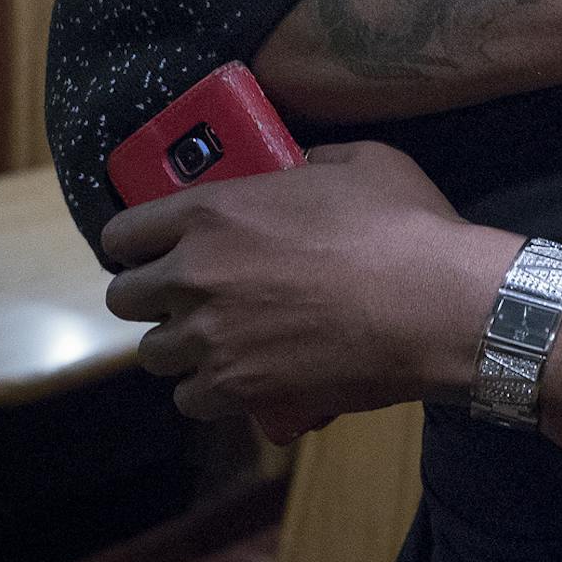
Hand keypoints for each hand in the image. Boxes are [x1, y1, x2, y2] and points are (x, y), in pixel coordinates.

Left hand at [102, 144, 515, 443]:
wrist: (439, 304)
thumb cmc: (405, 226)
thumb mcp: (364, 163)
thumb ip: (314, 163)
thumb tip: (301, 169)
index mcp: (213, 211)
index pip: (123, 232)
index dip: (137, 243)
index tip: (155, 249)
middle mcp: (194, 273)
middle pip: (126, 298)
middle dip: (154, 297)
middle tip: (194, 297)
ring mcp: (210, 336)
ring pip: (154, 353)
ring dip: (182, 346)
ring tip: (221, 343)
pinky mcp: (235, 387)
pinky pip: (190, 398)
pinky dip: (209, 391)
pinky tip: (239, 380)